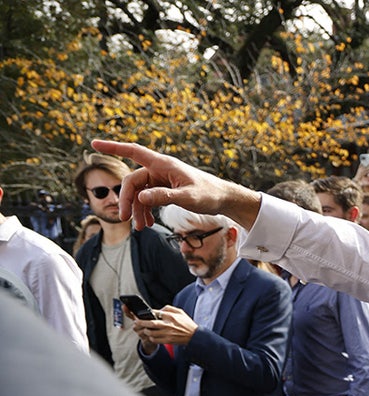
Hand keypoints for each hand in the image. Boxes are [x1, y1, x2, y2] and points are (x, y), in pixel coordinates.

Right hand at [90, 139, 261, 230]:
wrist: (224, 199)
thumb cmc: (209, 194)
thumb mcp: (188, 197)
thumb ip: (165, 197)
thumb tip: (141, 197)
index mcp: (163, 164)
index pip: (133, 151)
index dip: (113, 147)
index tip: (93, 143)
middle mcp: (159, 170)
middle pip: (132, 182)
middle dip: (127, 200)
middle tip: (126, 220)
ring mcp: (161, 180)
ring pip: (139, 193)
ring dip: (137, 210)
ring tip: (140, 229)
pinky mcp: (164, 189)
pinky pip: (147, 199)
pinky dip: (145, 211)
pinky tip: (147, 224)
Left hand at [131, 305, 197, 347]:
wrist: (194, 336)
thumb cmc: (187, 323)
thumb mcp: (180, 312)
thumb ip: (169, 308)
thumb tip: (159, 309)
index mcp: (171, 316)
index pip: (155, 312)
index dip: (147, 313)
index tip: (142, 314)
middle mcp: (168, 324)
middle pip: (150, 323)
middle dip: (141, 322)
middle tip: (136, 322)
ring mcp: (168, 333)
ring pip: (151, 332)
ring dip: (146, 331)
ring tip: (145, 330)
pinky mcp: (168, 340)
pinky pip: (155, 340)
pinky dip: (151, 338)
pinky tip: (152, 336)